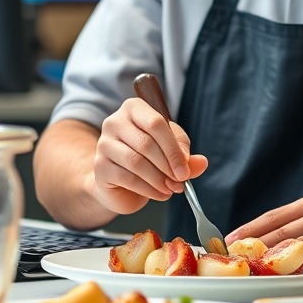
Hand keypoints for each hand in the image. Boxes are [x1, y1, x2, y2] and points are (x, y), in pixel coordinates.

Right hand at [91, 96, 207, 215]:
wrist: (118, 181)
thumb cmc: (147, 158)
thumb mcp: (169, 150)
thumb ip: (185, 156)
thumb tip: (202, 163)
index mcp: (134, 108)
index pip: (156, 123)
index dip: (173, 148)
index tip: (185, 169)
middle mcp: (115, 122)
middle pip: (146, 143)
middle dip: (168, 166)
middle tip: (180, 181)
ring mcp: (104, 144)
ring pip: (136, 162)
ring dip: (159, 179)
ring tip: (171, 189)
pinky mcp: (100, 167)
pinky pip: (128, 178)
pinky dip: (149, 189)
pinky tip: (160, 194)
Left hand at [228, 197, 302, 276]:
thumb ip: (295, 226)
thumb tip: (255, 242)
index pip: (272, 217)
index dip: (248, 230)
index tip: (227, 241)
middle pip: (278, 235)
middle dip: (252, 249)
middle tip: (232, 260)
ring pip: (294, 251)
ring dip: (270, 263)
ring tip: (249, 272)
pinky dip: (297, 274)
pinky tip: (283, 280)